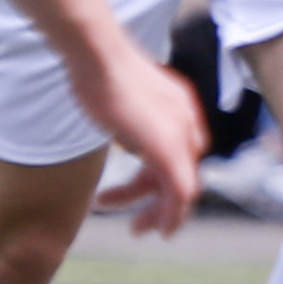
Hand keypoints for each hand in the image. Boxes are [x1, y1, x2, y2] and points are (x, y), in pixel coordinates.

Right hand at [71, 42, 205, 239]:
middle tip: (140, 224)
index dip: (161, 175)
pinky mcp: (168, 149)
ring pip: (182, 188)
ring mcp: (180, 134)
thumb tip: (120, 128)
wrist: (97, 53)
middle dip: (161, 201)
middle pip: (182, 172)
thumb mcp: (117, 94)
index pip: (180, 151)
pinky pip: (179, 192)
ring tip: (136, 230)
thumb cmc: (96, 67)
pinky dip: (171, 214)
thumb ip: (129, 114)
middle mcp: (186, 120)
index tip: (138, 189)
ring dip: (160, 213)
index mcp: (178, 106)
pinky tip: (158, 230)